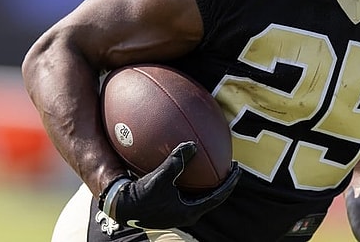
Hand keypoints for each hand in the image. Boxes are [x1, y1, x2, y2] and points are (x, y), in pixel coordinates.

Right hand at [107, 141, 240, 228]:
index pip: (218, 196)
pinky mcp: (170, 207)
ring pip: (200, 196)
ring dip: (208, 182)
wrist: (122, 207)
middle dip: (222, 181)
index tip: (237, 169)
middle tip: (229, 166)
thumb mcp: (161, 177)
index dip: (230, 182)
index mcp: (190, 211)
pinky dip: (193, 181)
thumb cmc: (142, 195)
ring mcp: (179, 211)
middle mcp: (187, 213)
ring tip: (213, 167)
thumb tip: (192, 145)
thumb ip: (177, 161)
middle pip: (212, 196)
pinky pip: (188, 193)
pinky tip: (188, 167)